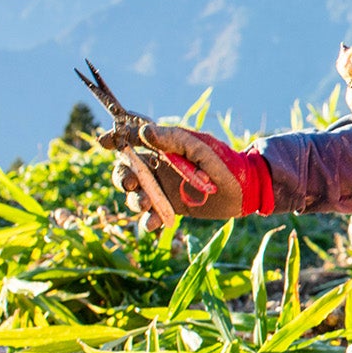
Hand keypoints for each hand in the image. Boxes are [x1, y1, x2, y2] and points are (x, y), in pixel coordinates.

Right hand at [108, 124, 268, 229]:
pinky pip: (151, 214)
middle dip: (122, 176)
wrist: (247, 191)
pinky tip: (154, 222)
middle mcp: (159, 166)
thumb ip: (173, 140)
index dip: (115, 138)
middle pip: (126, 169)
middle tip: (131, 183)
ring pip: (135, 194)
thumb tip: (143, 130)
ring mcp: (163, 187)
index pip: (133, 138)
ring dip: (134, 199)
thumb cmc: (226, 163)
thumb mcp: (200, 147)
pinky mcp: (170, 207)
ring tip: (146, 204)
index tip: (104, 142)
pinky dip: (148, 219)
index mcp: (165, 146)